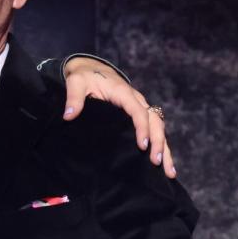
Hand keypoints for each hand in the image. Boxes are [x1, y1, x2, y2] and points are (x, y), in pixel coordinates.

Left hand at [62, 58, 175, 178]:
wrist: (91, 68)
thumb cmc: (84, 76)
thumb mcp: (76, 82)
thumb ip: (73, 97)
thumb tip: (69, 115)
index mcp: (123, 93)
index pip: (138, 111)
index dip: (142, 128)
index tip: (142, 146)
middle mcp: (136, 99)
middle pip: (154, 120)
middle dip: (158, 141)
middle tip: (156, 161)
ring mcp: (139, 106)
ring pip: (158, 126)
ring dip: (164, 146)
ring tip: (168, 170)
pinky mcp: (138, 113)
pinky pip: (153, 128)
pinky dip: (161, 144)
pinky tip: (164, 163)